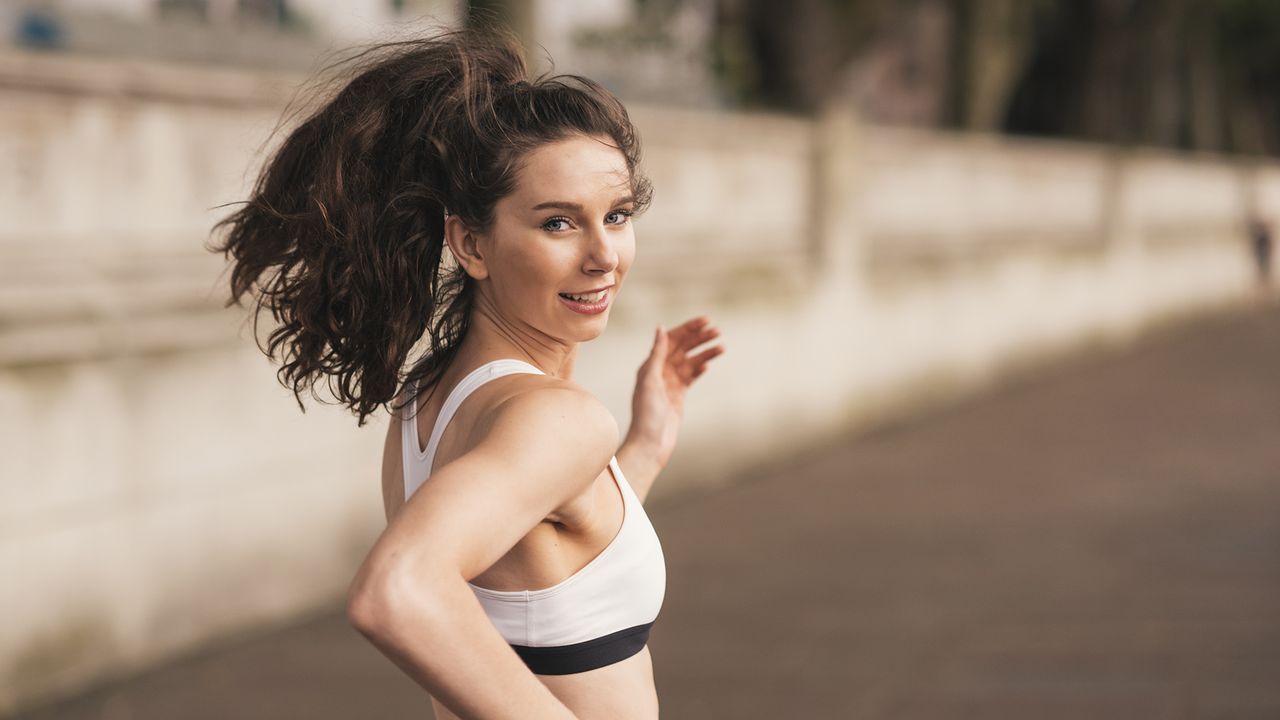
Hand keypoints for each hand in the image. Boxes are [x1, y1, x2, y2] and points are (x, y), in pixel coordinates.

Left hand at [627, 316, 724, 468]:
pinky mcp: (679, 395)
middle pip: (683, 348)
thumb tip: (661, 328)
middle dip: (700, 338)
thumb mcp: (650, 380)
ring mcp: (671, 383)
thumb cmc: (646, 413)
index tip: (706, 321)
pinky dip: (700, 369)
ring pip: (691, 362)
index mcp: (651, 364)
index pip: (672, 339)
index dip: (689, 329)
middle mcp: (660, 371)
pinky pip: (691, 376)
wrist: (650, 442)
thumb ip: (657, 354)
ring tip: (721, 346)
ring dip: (705, 353)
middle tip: (718, 331)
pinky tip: (709, 364)